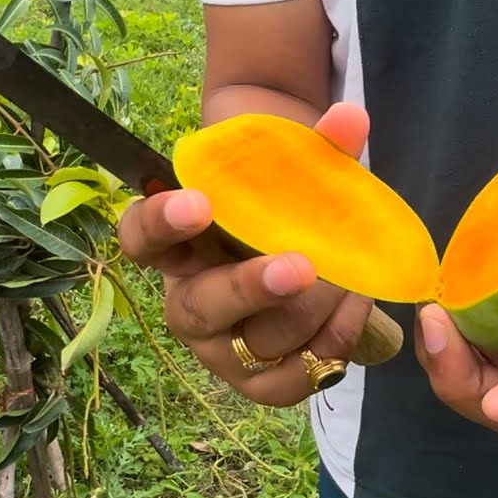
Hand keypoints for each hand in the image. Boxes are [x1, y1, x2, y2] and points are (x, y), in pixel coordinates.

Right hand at [117, 102, 377, 406]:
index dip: (161, 222)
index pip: (141, 235)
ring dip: (312, 312)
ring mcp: (221, 347)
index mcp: (179, 243)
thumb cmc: (284, 202)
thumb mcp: (295, 169)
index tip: (199, 202)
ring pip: (256, 344)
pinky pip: (291, 378)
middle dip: (250, 288)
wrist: (312, 248)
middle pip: (199, 307)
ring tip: (350, 278)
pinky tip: (356, 305)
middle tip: (299, 266)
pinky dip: (332, 342)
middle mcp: (189, 300)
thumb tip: (351, 118)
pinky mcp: (259, 379)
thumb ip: (319, 143)